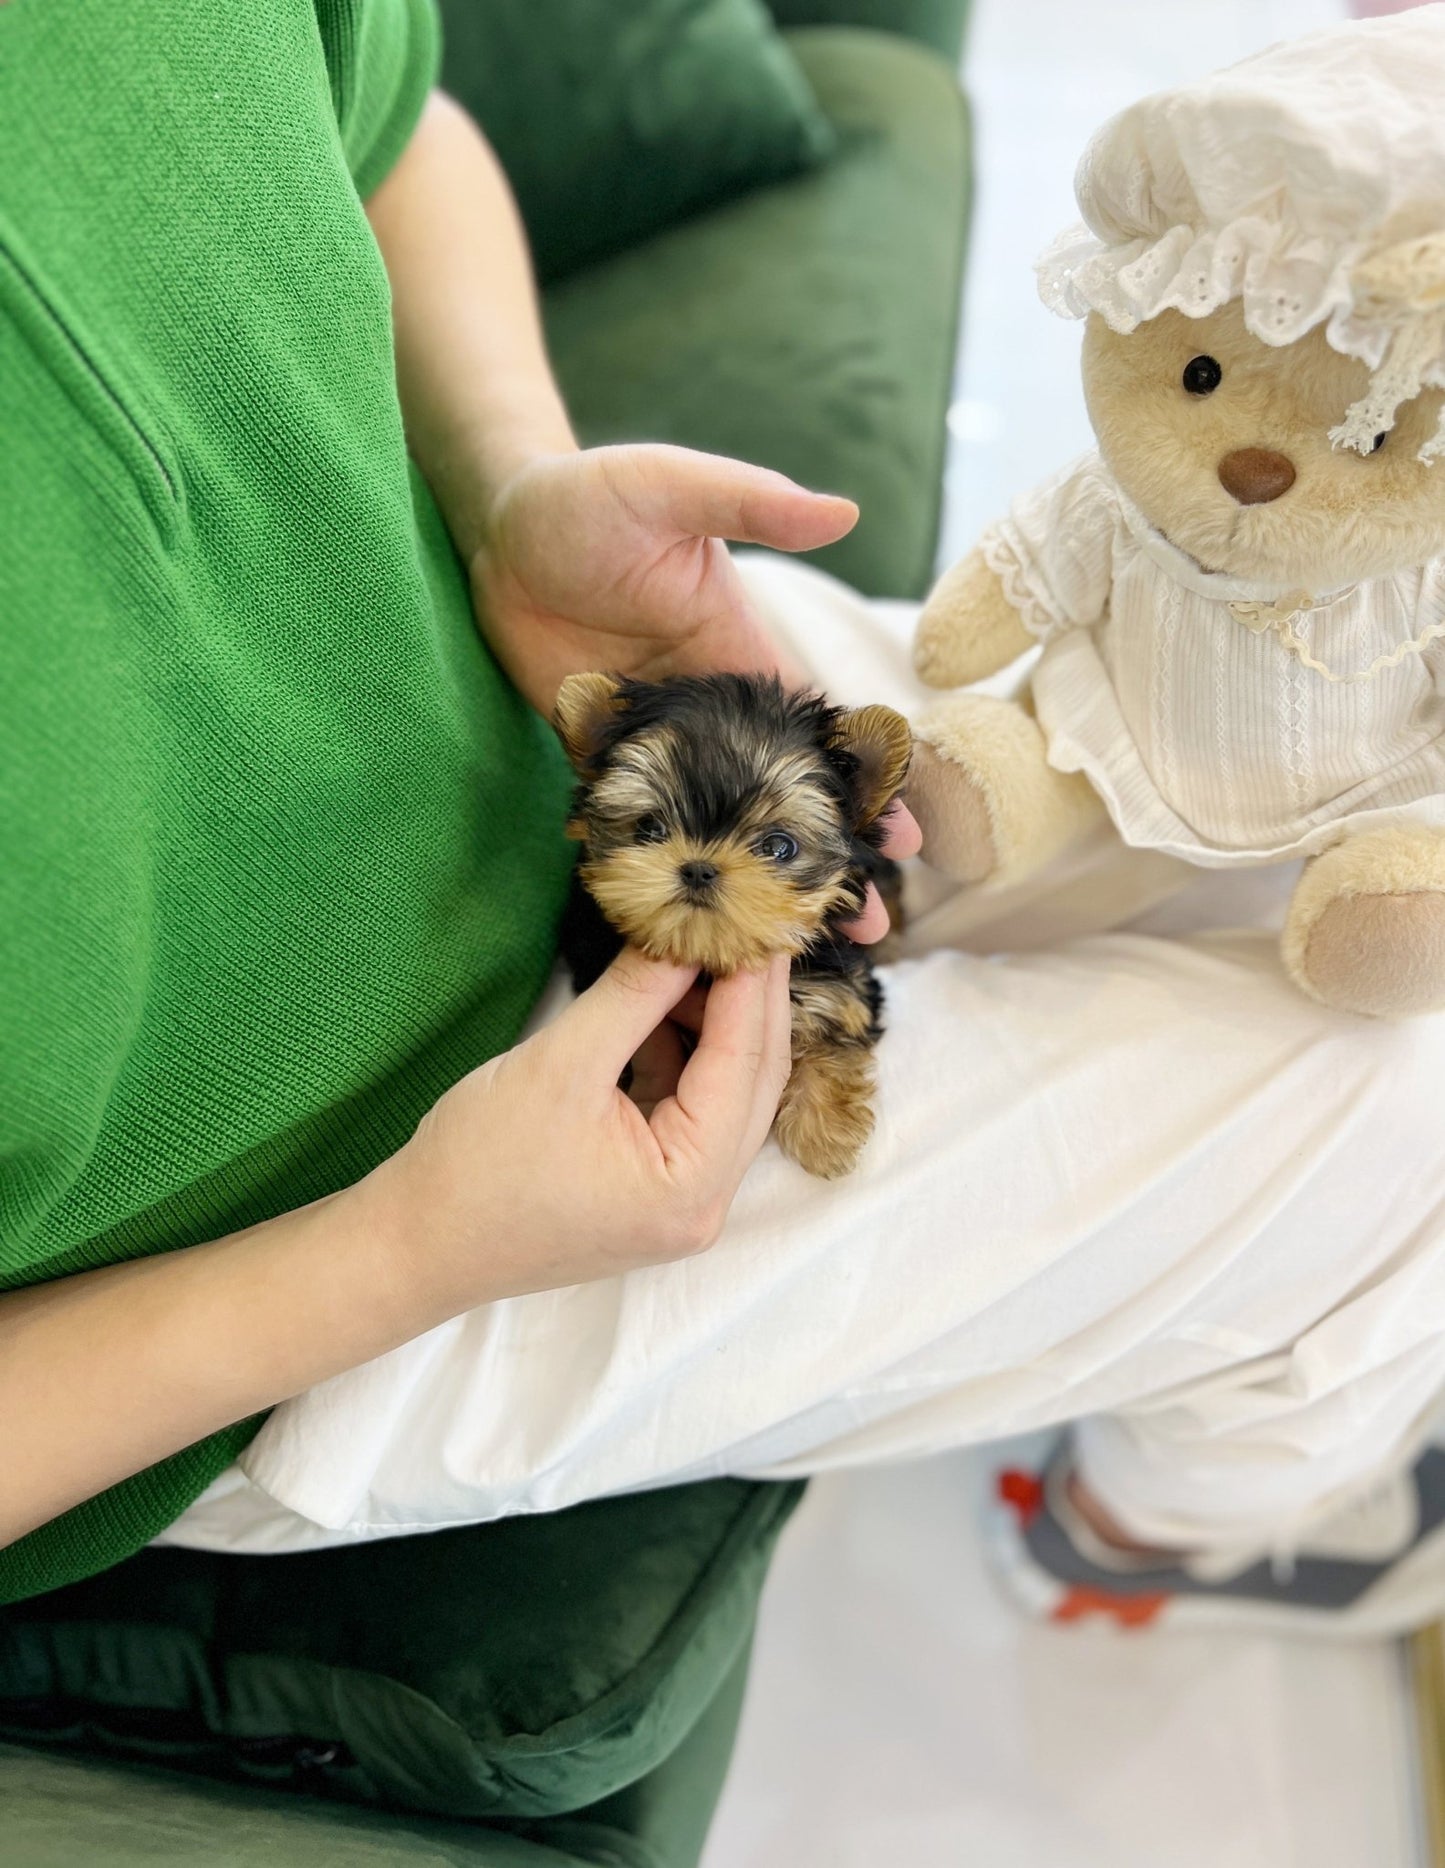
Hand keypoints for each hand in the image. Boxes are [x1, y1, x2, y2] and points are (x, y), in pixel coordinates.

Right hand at [370, 948, 792, 1311]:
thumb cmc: (477, 1165)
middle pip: (754, 1082)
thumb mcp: (560, 1063)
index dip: (751, 982)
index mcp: (690, 1186)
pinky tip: (659, 1007)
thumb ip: (634, 996)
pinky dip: (683, 1056)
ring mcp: (684, 1204)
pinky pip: (692, 1110)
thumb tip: (688, 935)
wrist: (419, 1243)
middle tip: (740, 925)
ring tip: (688, 956)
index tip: (757, 915)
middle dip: (746, 1001)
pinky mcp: (657, 1192)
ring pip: (727, 1095)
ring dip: (714, 1026)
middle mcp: (705, 1205)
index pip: (746, 1062)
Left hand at [472, 442, 919, 935]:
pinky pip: (631, 824)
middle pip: (773, 798)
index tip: (904, 838)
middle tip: (865, 924)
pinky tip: (677, 929)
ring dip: (746, 883)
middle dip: (820, 858)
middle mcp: (707, 711)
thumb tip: (843, 511)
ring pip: (710, 827)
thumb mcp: (673, 488)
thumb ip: (750, 503)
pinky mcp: (594, 758)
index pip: (816, 732)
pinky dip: (656, 873)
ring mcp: (651, 742)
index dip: (861, 786)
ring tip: (786, 948)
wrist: (496, 521)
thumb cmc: (590, 495)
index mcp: (741, 654)